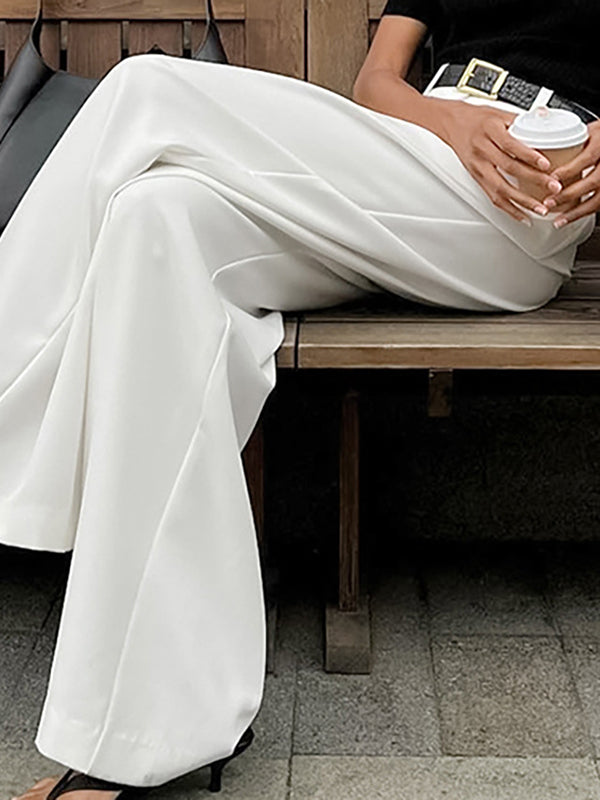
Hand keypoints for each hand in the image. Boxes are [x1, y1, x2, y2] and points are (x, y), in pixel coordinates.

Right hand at [438, 102, 562, 222]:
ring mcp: (478, 167)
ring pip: (500, 188)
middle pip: (509, 169)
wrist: (452, 124)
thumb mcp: (500, 113)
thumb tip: (545, 120)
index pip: (511, 145)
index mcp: (490, 131)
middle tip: (552, 187)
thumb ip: (522, 120)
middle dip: (533, 180)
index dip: (529, 156)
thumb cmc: (477, 118)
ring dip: (522, 201)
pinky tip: (522, 215)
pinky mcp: (477, 179)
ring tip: (540, 208)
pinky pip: (493, 197)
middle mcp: (482, 150)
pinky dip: (509, 209)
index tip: (546, 165)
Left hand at [541, 119, 599, 227]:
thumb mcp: (591, 129)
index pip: (586, 159)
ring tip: (558, 220)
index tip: (553, 178)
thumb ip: (571, 135)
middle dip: (569, 194)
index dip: (569, 170)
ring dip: (576, 212)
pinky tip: (569, 219)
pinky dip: (582, 214)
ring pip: (598, 199)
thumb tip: (540, 123)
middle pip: (593, 182)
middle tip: (550, 201)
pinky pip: (599, 204)